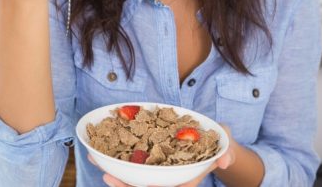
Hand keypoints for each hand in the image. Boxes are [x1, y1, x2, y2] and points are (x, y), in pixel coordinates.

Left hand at [90, 125, 236, 186]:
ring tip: (95, 161)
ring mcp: (157, 170)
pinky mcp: (148, 160)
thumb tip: (224, 160)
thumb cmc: (217, 140)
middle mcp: (169, 177)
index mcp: (186, 179)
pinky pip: (129, 163)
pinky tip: (97, 152)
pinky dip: (113, 159)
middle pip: (144, 186)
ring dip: (114, 171)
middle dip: (125, 184)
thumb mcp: (225, 142)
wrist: (210, 138)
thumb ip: (226, 150)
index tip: (143, 184)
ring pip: (133, 177)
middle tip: (106, 175)